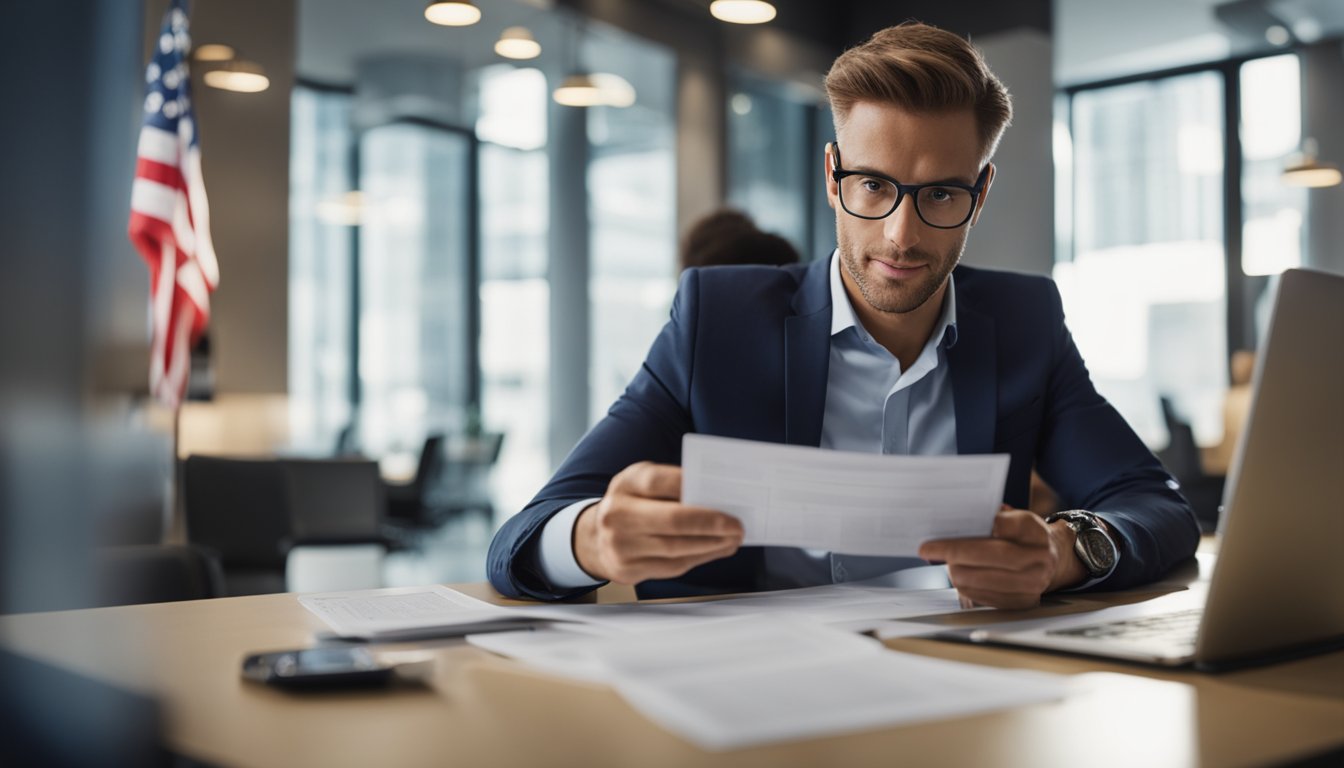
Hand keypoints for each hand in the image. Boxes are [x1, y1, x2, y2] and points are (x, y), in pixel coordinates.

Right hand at [574, 462, 744, 584]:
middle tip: (736, 525)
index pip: (660, 482)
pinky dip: (700, 558)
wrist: (594, 538)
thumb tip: (717, 497)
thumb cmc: (631, 504)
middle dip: (711, 524)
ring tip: (733, 539)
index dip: (693, 487)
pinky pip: (673, 566)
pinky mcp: (628, 571)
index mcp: (625, 484)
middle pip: (672, 521)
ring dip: (712, 545)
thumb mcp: (643, 483)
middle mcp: (617, 514)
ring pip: (676, 548)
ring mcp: (620, 546)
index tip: (724, 493)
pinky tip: (716, 550)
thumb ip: (673, 487)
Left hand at [918, 507, 1085, 609]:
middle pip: (988, 557)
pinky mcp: (1024, 602)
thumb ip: (989, 519)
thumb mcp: (1013, 517)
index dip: (965, 537)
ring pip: (983, 581)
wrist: (1053, 559)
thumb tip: (952, 527)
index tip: (936, 540)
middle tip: (928, 551)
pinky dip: (967, 588)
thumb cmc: (1024, 535)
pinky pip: (986, 598)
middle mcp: (1038, 558)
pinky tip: (960, 577)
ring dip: (957, 572)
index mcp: (1033, 531)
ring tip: (946, 564)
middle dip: (953, 554)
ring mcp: (1033, 583)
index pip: (997, 529)